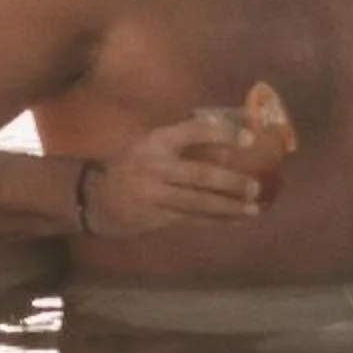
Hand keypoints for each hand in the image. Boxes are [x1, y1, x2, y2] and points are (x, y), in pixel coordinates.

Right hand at [80, 115, 263, 233]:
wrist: (97, 197)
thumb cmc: (133, 163)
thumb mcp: (151, 143)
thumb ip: (184, 140)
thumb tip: (229, 134)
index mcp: (155, 141)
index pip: (192, 131)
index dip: (221, 133)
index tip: (249, 137)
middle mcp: (154, 167)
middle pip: (199, 175)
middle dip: (230, 182)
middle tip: (256, 186)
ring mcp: (154, 195)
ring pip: (198, 203)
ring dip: (228, 207)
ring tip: (254, 209)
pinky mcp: (155, 218)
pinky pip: (192, 219)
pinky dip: (216, 221)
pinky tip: (236, 220)